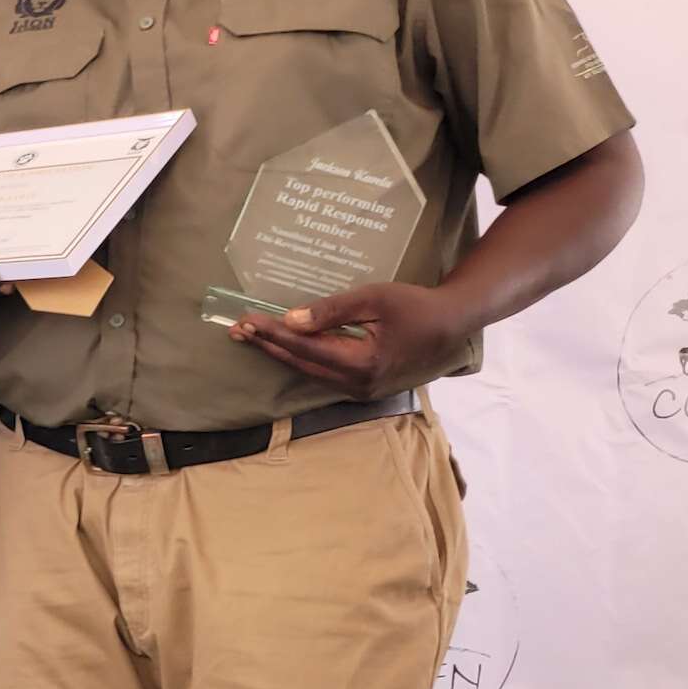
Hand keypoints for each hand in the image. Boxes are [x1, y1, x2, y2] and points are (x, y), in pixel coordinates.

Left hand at [230, 281, 468, 400]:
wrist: (451, 322)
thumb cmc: (414, 305)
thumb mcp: (373, 299)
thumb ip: (331, 311)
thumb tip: (290, 320)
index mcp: (362, 363)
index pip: (305, 348)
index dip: (273, 335)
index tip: (246, 321)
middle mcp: (359, 383)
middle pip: (301, 364)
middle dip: (267, 346)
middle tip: (237, 330)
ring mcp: (362, 389)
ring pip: (310, 371)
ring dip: (280, 353)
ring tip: (251, 337)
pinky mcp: (364, 386)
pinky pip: (324, 373)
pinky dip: (301, 359)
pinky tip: (283, 347)